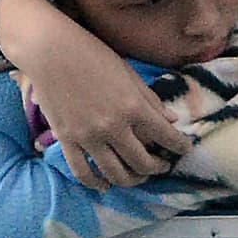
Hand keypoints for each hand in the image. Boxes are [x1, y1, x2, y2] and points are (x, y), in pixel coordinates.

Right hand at [0, 0, 190, 189]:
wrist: (51, 52)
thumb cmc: (94, 55)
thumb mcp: (129, 74)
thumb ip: (151, 100)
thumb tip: (172, 120)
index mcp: (133, 106)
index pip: (165, 136)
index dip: (180, 145)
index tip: (186, 148)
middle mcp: (113, 127)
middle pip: (141, 162)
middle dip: (157, 168)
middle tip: (162, 166)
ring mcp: (88, 137)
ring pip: (115, 173)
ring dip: (131, 180)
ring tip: (138, 177)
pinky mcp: (67, 141)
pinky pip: (83, 172)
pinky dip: (96, 183)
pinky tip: (105, 185)